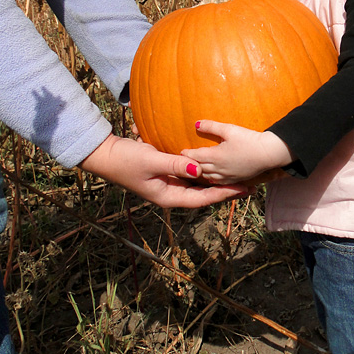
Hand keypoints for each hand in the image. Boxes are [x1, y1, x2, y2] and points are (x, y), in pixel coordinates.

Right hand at [79, 133, 247, 207]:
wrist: (105, 154)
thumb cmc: (125, 160)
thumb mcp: (152, 161)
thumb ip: (176, 165)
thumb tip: (200, 170)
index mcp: (168, 197)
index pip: (203, 199)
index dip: (224, 195)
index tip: (243, 190)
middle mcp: (171, 193)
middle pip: (204, 194)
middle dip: (226, 189)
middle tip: (249, 184)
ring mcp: (169, 183)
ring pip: (199, 184)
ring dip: (217, 180)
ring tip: (238, 176)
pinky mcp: (167, 172)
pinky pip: (190, 173)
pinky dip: (204, 170)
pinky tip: (216, 164)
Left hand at [183, 121, 293, 184]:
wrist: (268, 153)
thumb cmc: (249, 139)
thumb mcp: (229, 129)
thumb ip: (211, 126)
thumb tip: (196, 124)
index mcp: (215, 156)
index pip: (194, 156)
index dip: (186, 154)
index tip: (180, 151)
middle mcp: (218, 169)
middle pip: (199, 168)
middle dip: (191, 164)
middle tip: (183, 161)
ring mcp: (227, 176)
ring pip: (207, 176)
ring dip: (200, 172)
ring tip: (195, 169)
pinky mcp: (235, 179)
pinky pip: (218, 182)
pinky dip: (211, 179)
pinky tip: (211, 177)